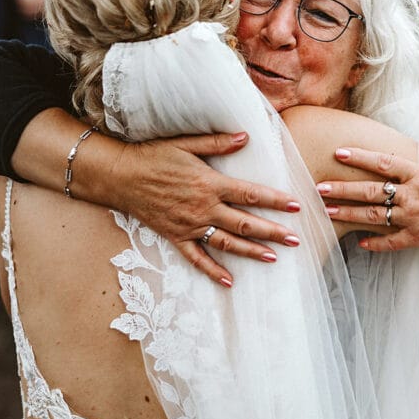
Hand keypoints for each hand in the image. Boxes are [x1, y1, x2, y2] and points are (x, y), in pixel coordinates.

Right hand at [105, 131, 301, 286]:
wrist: (121, 177)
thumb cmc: (154, 156)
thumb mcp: (186, 144)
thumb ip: (217, 142)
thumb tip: (246, 137)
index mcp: (210, 184)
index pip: (250, 194)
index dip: (275, 200)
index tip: (296, 206)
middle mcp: (204, 208)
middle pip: (245, 223)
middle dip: (272, 232)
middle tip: (295, 240)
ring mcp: (190, 225)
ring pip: (227, 243)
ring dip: (251, 252)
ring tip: (274, 258)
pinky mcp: (176, 236)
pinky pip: (196, 258)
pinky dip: (213, 271)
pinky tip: (229, 282)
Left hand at [318, 127, 418, 274]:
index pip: (384, 163)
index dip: (359, 156)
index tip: (338, 151)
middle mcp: (415, 197)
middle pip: (371, 191)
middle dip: (342, 188)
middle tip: (317, 186)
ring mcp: (415, 220)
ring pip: (373, 217)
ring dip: (347, 214)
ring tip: (325, 211)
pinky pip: (391, 243)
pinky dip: (374, 243)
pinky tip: (357, 242)